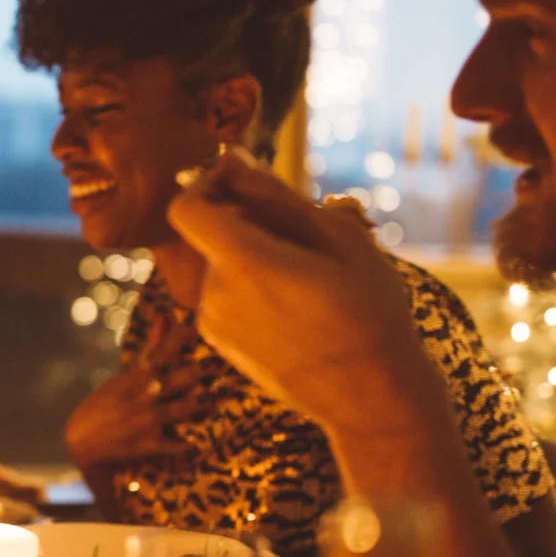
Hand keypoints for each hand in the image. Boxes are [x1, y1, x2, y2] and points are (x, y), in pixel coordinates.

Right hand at [63, 316, 203, 469]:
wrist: (84, 440)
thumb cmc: (108, 402)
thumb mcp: (126, 376)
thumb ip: (152, 348)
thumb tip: (166, 316)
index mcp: (135, 379)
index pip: (158, 356)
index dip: (176, 342)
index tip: (193, 327)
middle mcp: (140, 398)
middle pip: (170, 383)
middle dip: (193, 373)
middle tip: (217, 363)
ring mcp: (144, 422)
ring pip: (172, 412)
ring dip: (192, 406)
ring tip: (212, 399)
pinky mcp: (146, 444)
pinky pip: (167, 446)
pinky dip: (179, 447)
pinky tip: (194, 447)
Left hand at [166, 150, 437, 441]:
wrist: (370, 397)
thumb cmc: (368, 310)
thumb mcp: (337, 238)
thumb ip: (274, 195)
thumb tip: (229, 159)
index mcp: (243, 262)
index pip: (185, 206)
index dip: (207, 186)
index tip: (243, 185)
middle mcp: (215, 294)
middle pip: (210, 235)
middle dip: (246, 223)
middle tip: (305, 238)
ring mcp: (213, 324)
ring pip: (220, 265)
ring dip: (253, 257)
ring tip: (309, 278)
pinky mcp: (220, 345)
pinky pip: (225, 296)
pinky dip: (251, 289)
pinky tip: (297, 307)